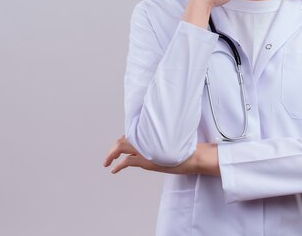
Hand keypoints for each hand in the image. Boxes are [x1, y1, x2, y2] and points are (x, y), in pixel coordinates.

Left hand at [103, 136, 219, 175]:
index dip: (124, 138)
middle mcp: (146, 138)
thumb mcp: (172, 140)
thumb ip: (161, 139)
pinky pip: (126, 162)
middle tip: (110, 154)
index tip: (120, 142)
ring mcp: (145, 149)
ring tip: (107, 160)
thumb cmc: (187, 148)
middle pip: (123, 139)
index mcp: (152, 132)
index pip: (132, 132)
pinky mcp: (146, 161)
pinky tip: (113, 170)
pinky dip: (117, 165)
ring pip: (121, 147)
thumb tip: (157, 142)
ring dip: (112, 154)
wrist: (194, 155)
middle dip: (114, 147)